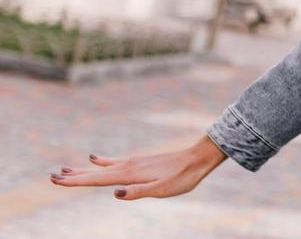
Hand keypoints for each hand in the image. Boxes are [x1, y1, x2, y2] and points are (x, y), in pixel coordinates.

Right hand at [49, 135, 227, 199]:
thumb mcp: (163, 189)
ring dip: (83, 170)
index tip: (56, 181)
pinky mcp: (140, 162)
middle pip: (95, 173)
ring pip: (102, 167)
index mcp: (130, 174)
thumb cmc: (183, 177)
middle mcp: (128, 166)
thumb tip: (115, 193)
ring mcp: (134, 162)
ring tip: (64, 170)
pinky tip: (94, 158)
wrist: (198, 158)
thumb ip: (138, 192)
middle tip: (51, 177)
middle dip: (74, 176)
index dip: (76, 181)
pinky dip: (101, 161)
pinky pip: (115, 162)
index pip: (97, 180)